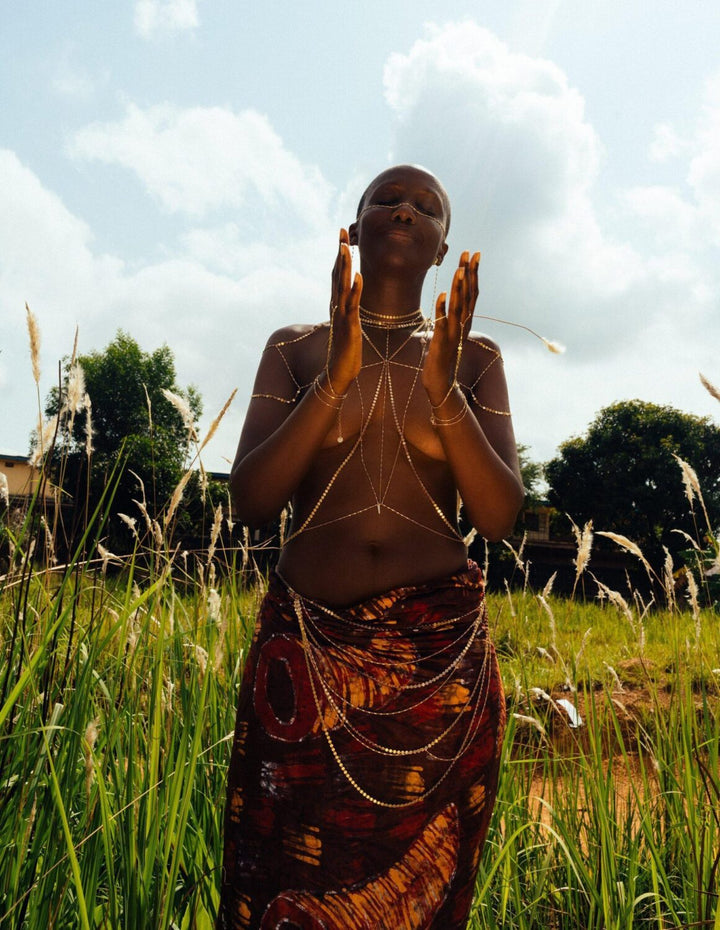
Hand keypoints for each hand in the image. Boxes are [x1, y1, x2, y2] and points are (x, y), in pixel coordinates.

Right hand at [326, 229, 362, 393]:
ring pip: (342, 286)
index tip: (343, 236)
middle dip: (341, 252)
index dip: (340, 255)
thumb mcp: (348, 324)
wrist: (339, 373)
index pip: (338, 274)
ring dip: (344, 266)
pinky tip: (358, 276)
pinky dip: (354, 290)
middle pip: (337, 274)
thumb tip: (350, 296)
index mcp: (338, 304)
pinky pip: (352, 305)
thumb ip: (348, 308)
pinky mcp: (349, 326)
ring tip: (346, 247)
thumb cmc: (346, 350)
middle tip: (342, 231)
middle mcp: (337, 306)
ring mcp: (342, 315)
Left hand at [422, 251, 479, 405]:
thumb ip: (452, 315)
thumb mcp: (449, 331)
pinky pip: (442, 324)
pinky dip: (442, 310)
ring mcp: (453, 334)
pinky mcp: (441, 343)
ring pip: (458, 307)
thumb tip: (450, 299)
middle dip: (469, 273)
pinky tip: (440, 296)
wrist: (441, 382)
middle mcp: (462, 325)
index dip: (474, 272)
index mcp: (465, 321)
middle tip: (469, 252)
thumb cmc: (442, 356)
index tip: (474, 253)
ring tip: (459, 270)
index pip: (472, 292)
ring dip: (458, 289)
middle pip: (468, 295)